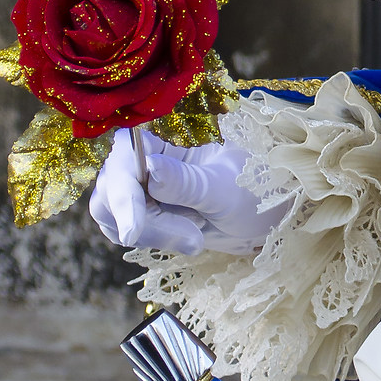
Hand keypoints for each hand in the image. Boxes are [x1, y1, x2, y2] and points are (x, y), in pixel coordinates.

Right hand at [89, 129, 281, 256]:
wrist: (269, 213)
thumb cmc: (255, 187)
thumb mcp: (225, 187)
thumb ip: (187, 182)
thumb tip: (149, 168)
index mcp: (165, 139)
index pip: (124, 159)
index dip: (123, 195)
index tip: (134, 232)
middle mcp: (146, 159)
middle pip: (111, 190)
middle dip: (143, 222)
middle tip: (193, 237)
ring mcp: (142, 188)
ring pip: (112, 214)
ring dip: (150, 234)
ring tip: (196, 237)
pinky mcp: (145, 213)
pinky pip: (126, 231)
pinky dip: (153, 240)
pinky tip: (189, 237)